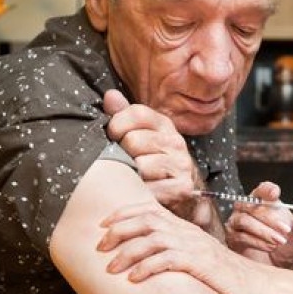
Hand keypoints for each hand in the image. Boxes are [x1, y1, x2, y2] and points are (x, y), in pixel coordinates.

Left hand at [97, 201, 263, 293]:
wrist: (254, 283)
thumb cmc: (225, 275)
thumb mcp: (198, 256)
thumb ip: (177, 250)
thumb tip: (151, 256)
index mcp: (186, 228)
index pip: (150, 209)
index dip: (123, 213)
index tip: (103, 225)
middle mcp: (188, 232)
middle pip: (146, 220)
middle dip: (118, 231)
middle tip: (100, 247)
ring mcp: (194, 246)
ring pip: (152, 240)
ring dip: (127, 253)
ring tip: (111, 269)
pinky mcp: (199, 262)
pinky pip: (166, 260)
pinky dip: (146, 268)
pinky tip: (134, 279)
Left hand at [103, 89, 202, 219]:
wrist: (182, 197)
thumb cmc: (154, 164)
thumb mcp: (142, 136)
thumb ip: (124, 116)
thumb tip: (110, 96)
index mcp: (164, 126)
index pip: (137, 113)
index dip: (118, 124)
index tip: (114, 137)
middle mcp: (176, 143)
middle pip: (134, 140)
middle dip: (123, 154)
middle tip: (126, 163)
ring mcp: (181, 165)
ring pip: (140, 165)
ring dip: (131, 175)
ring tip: (134, 178)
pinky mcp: (182, 187)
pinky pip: (149, 188)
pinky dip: (139, 192)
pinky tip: (142, 191)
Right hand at [226, 181, 292, 267]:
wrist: (278, 266)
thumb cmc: (287, 246)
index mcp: (266, 202)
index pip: (263, 189)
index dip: (267, 189)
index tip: (275, 195)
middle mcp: (248, 209)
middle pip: (253, 205)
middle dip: (270, 218)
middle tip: (286, 230)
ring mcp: (238, 222)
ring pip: (245, 220)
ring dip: (264, 231)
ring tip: (278, 241)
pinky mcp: (233, 238)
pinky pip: (241, 236)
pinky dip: (257, 242)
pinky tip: (269, 247)